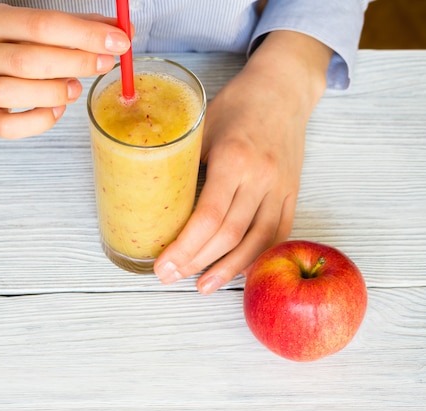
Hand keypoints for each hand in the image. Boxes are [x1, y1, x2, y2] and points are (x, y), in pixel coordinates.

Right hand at [0, 4, 129, 138]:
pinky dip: (39, 121)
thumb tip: (123, 32)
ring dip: (54, 93)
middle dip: (75, 64)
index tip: (118, 42)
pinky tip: (56, 110)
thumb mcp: (37, 28)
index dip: (84, 35)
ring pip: (12, 93)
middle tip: (104, 64)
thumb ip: (79, 28)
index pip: (42, 24)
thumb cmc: (11, 45)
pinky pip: (7, 127)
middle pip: (27, 60)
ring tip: (75, 89)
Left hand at [154, 31, 332, 293]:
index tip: (162, 265)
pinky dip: (258, 255)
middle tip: (172, 277)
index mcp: (233, 159)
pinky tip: (239, 268)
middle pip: (229, 235)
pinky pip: (279, 233)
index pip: (208, 217)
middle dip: (197, 262)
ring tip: (204, 286)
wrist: (283, 88)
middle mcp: (260, 177)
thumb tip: (155, 200)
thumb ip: (183, 164)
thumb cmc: (237, 104)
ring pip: (257, 241)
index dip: (184, 248)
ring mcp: (281, 188)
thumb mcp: (201, 127)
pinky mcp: (292, 192)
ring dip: (229, 269)